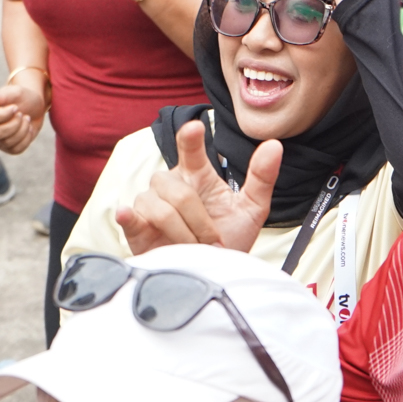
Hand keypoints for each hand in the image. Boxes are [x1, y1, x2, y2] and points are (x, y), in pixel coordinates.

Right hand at [0, 71, 47, 154]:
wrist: (36, 107)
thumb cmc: (24, 98)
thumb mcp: (16, 92)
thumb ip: (3, 95)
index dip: (3, 114)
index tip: (15, 107)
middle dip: (14, 124)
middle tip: (22, 114)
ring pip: (7, 142)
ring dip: (22, 130)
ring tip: (27, 118)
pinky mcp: (9, 147)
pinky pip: (16, 149)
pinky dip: (27, 138)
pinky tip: (29, 128)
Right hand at [114, 119, 282, 253]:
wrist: (214, 273)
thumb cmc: (230, 237)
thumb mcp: (252, 209)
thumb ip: (262, 177)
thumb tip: (275, 145)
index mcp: (196, 174)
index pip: (190, 148)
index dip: (190, 138)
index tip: (195, 128)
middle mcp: (170, 185)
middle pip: (178, 191)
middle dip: (200, 221)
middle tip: (213, 241)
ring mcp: (150, 205)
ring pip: (160, 208)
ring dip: (183, 235)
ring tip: (193, 249)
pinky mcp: (136, 228)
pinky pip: (129, 216)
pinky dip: (128, 216)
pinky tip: (127, 214)